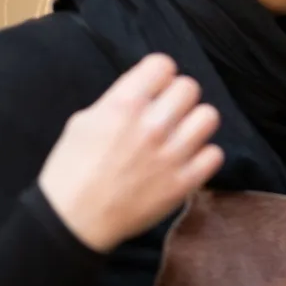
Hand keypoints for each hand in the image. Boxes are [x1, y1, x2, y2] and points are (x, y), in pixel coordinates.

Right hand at [39, 53, 223, 252]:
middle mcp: (152, 124)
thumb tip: (144, 91)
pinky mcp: (183, 182)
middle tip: (167, 113)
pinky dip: (202, 156)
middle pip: (189, 87)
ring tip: (181, 135)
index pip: (163, 65)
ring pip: (208, 117)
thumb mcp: (83, 122)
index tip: (154, 88)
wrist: (74, 221)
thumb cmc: (71, 170)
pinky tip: (186, 160)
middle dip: (177, 97)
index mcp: (123, 105)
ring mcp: (171, 154)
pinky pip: (214, 154)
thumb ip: (117, 101)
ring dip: (194, 123)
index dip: (158, 75)